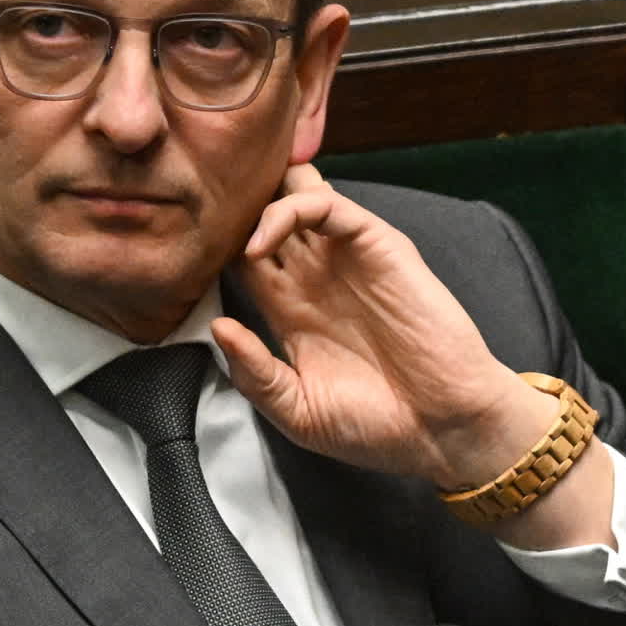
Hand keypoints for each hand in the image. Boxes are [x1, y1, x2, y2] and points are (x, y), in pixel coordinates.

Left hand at [211, 165, 546, 488]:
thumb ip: (254, 373)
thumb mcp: (297, 410)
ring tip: (226, 217)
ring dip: (257, 197)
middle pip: (266, 216)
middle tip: (201, 207)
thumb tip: (218, 328)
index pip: (242, 258)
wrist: (444, 429)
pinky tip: (261, 241)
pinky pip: (327, 206)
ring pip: (294, 197)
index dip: (213, 248)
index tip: (181, 251)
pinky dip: (288, 211)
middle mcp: (315, 277)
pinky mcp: (377, 245)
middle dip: (234, 206)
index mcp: (291, 312)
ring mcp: (345, 257)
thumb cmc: (379, 426)